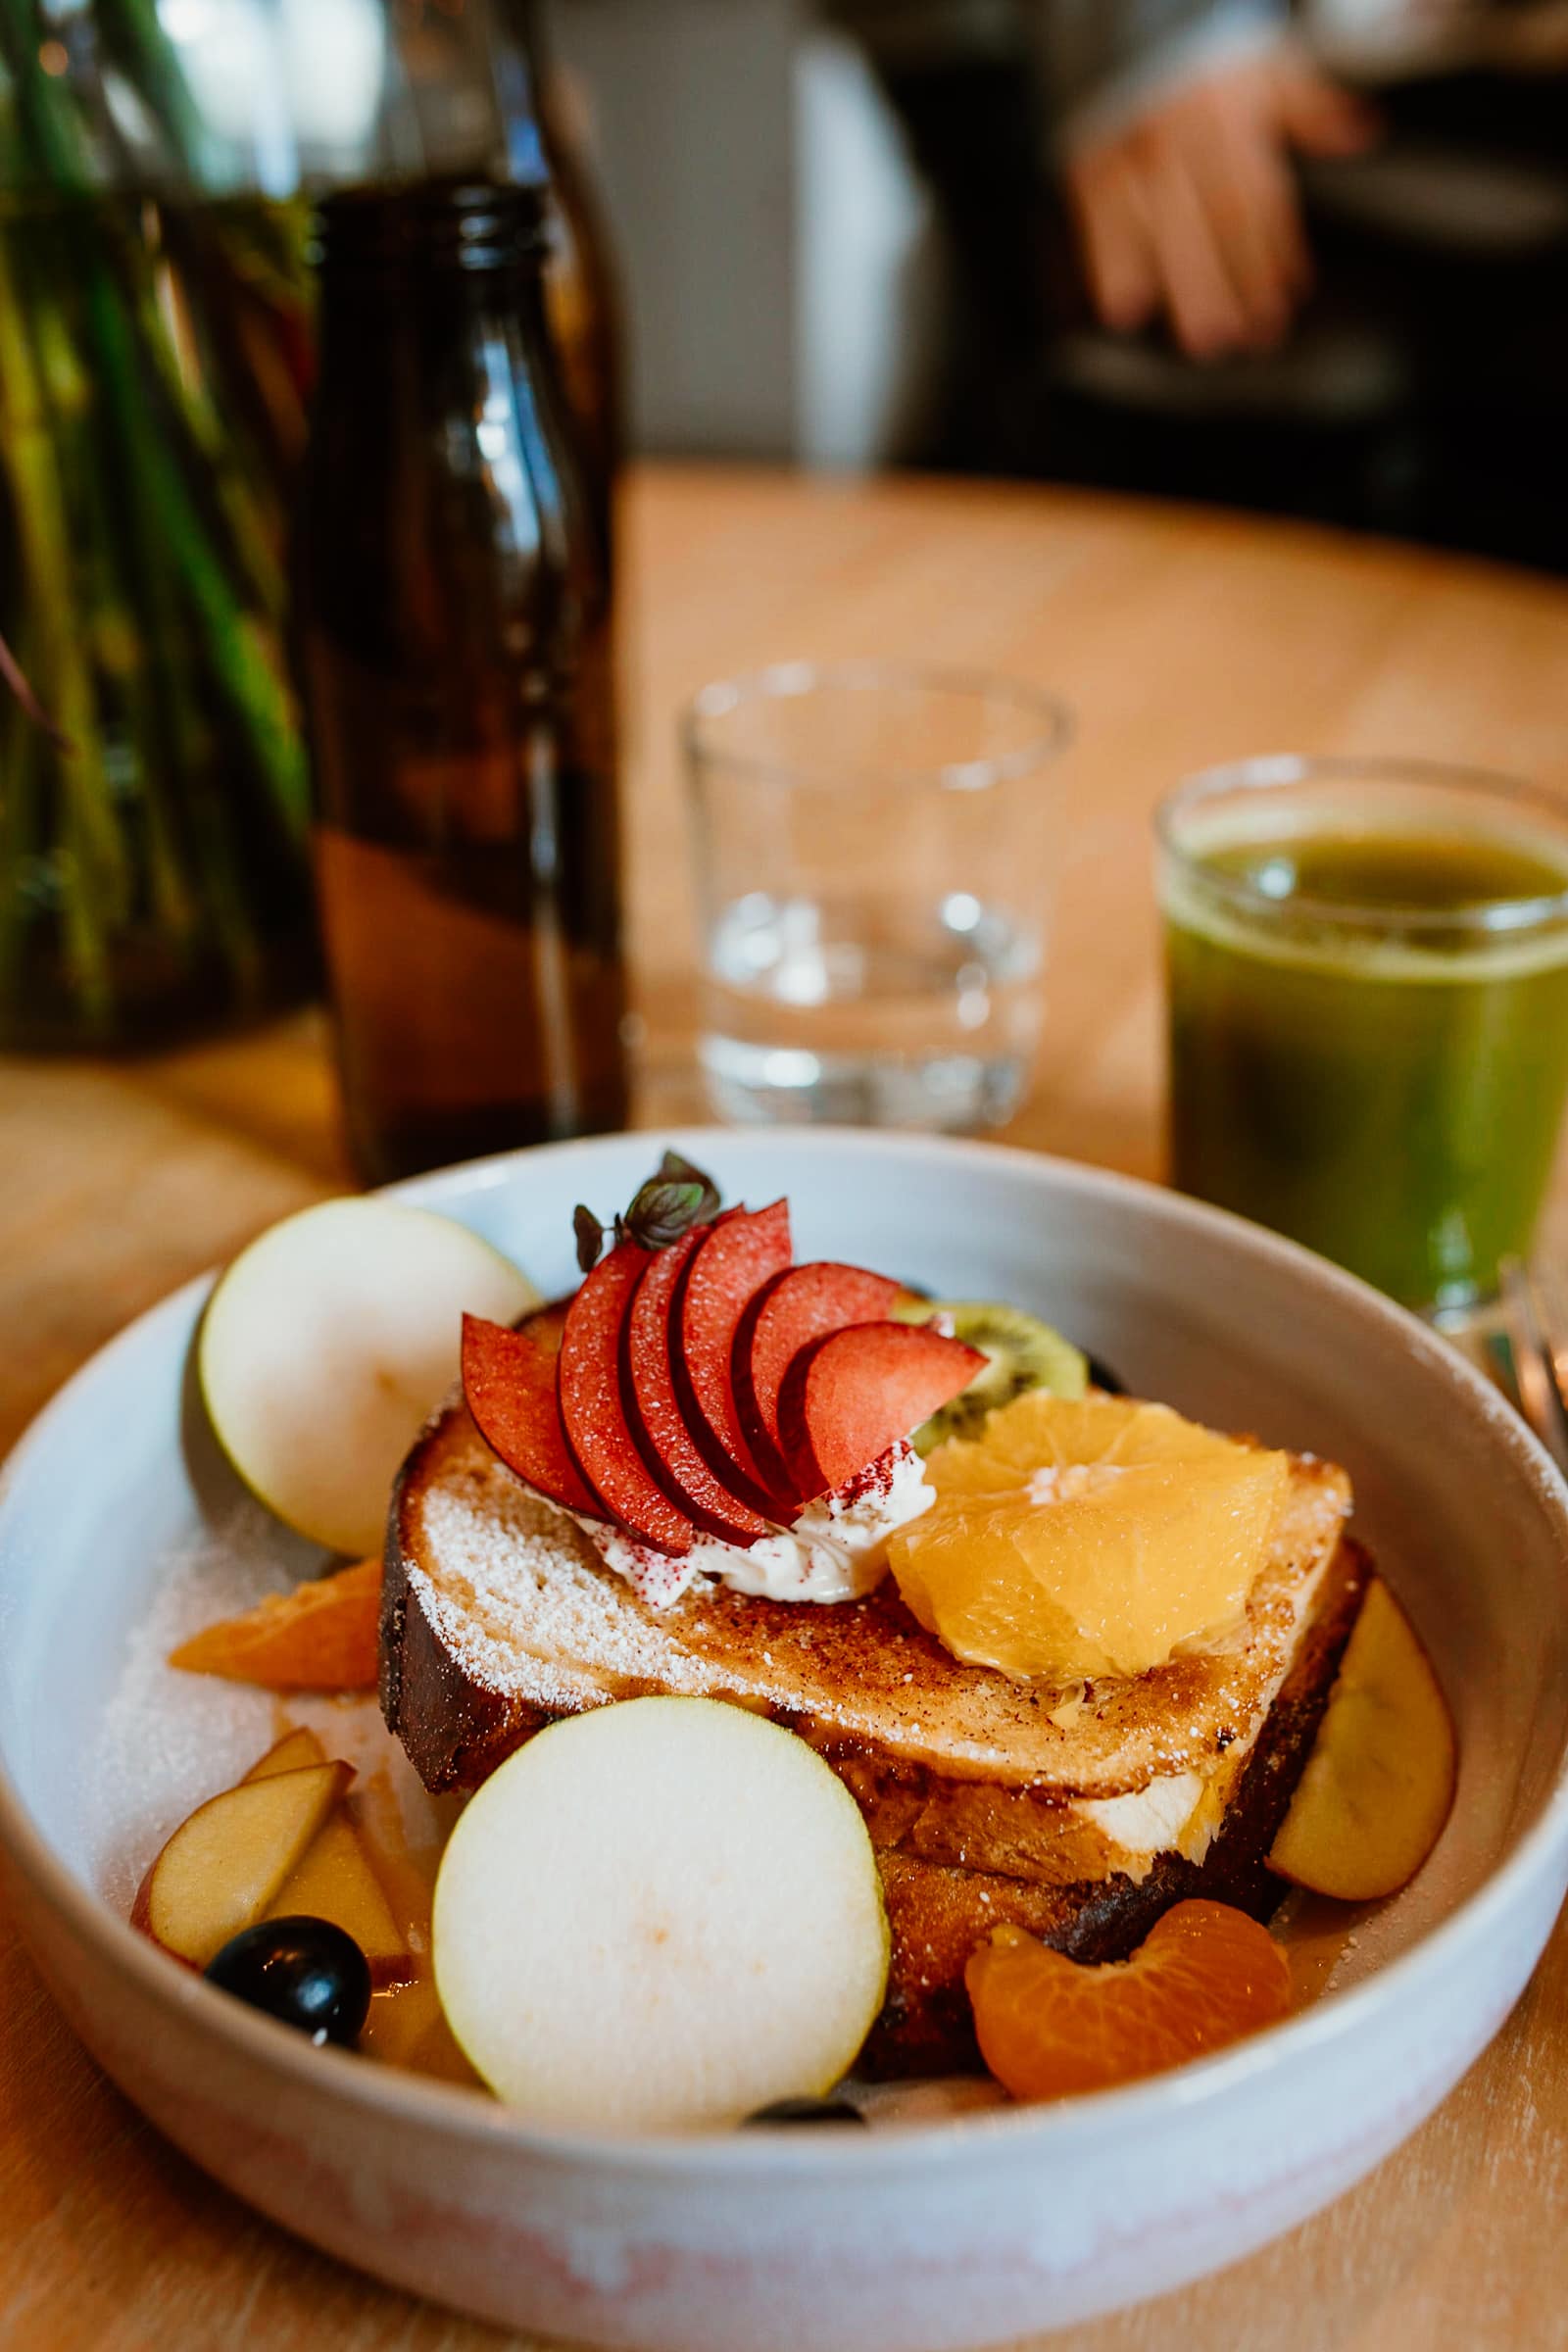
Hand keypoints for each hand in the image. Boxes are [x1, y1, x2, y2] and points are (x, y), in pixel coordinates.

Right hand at [1065, 53, 1378, 360]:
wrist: (1129, 15)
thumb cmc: (1205, 51)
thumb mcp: (1265, 64)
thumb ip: (1311, 107)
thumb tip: (1365, 132)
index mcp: (1232, 111)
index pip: (1259, 191)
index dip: (1275, 248)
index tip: (1287, 299)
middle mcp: (1185, 132)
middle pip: (1214, 217)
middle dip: (1233, 281)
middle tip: (1247, 339)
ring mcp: (1135, 148)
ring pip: (1160, 226)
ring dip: (1181, 287)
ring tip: (1199, 342)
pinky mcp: (1090, 162)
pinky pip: (1099, 220)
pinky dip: (1110, 265)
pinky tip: (1124, 312)